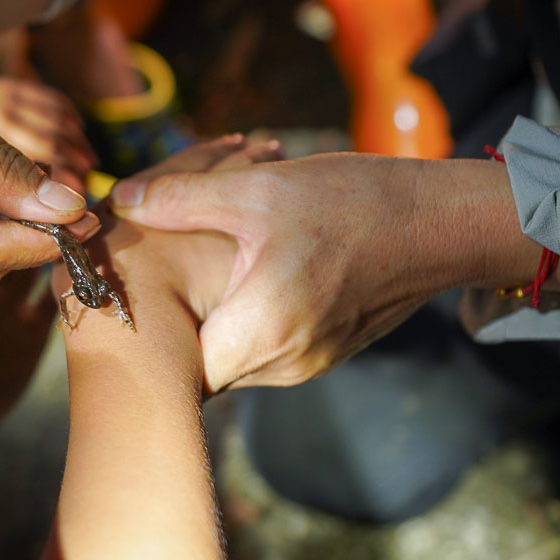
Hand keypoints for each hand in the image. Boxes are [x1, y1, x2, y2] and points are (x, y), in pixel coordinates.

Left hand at [110, 152, 521, 390]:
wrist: (439, 225)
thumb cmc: (352, 203)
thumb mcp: (258, 189)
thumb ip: (181, 198)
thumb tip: (120, 198)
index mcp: (262, 327)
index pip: (178, 369)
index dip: (146, 341)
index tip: (122, 306)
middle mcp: (284, 363)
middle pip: (200, 367)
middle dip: (172, 329)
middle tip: (145, 285)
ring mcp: (306, 365)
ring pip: (231, 361)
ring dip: (208, 325)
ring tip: (184, 280)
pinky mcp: (322, 356)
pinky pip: (262, 353)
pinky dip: (241, 324)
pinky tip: (234, 281)